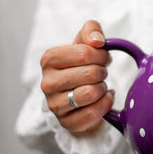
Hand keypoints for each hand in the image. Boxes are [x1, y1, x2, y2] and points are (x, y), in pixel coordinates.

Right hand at [40, 20, 112, 135]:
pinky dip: (105, 104)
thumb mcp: (85, 42)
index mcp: (49, 59)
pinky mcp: (67, 122)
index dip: (101, 55)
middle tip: (101, 73)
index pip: (84, 53)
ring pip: (91, 93)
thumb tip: (98, 41)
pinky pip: (93, 113)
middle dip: (103, 72)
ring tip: (100, 85)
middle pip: (90, 73)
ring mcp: (55, 105)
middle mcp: (47, 83)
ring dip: (103, 88)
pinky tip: (103, 98)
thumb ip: (92, 30)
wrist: (77, 94)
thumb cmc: (81, 65)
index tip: (103, 58)